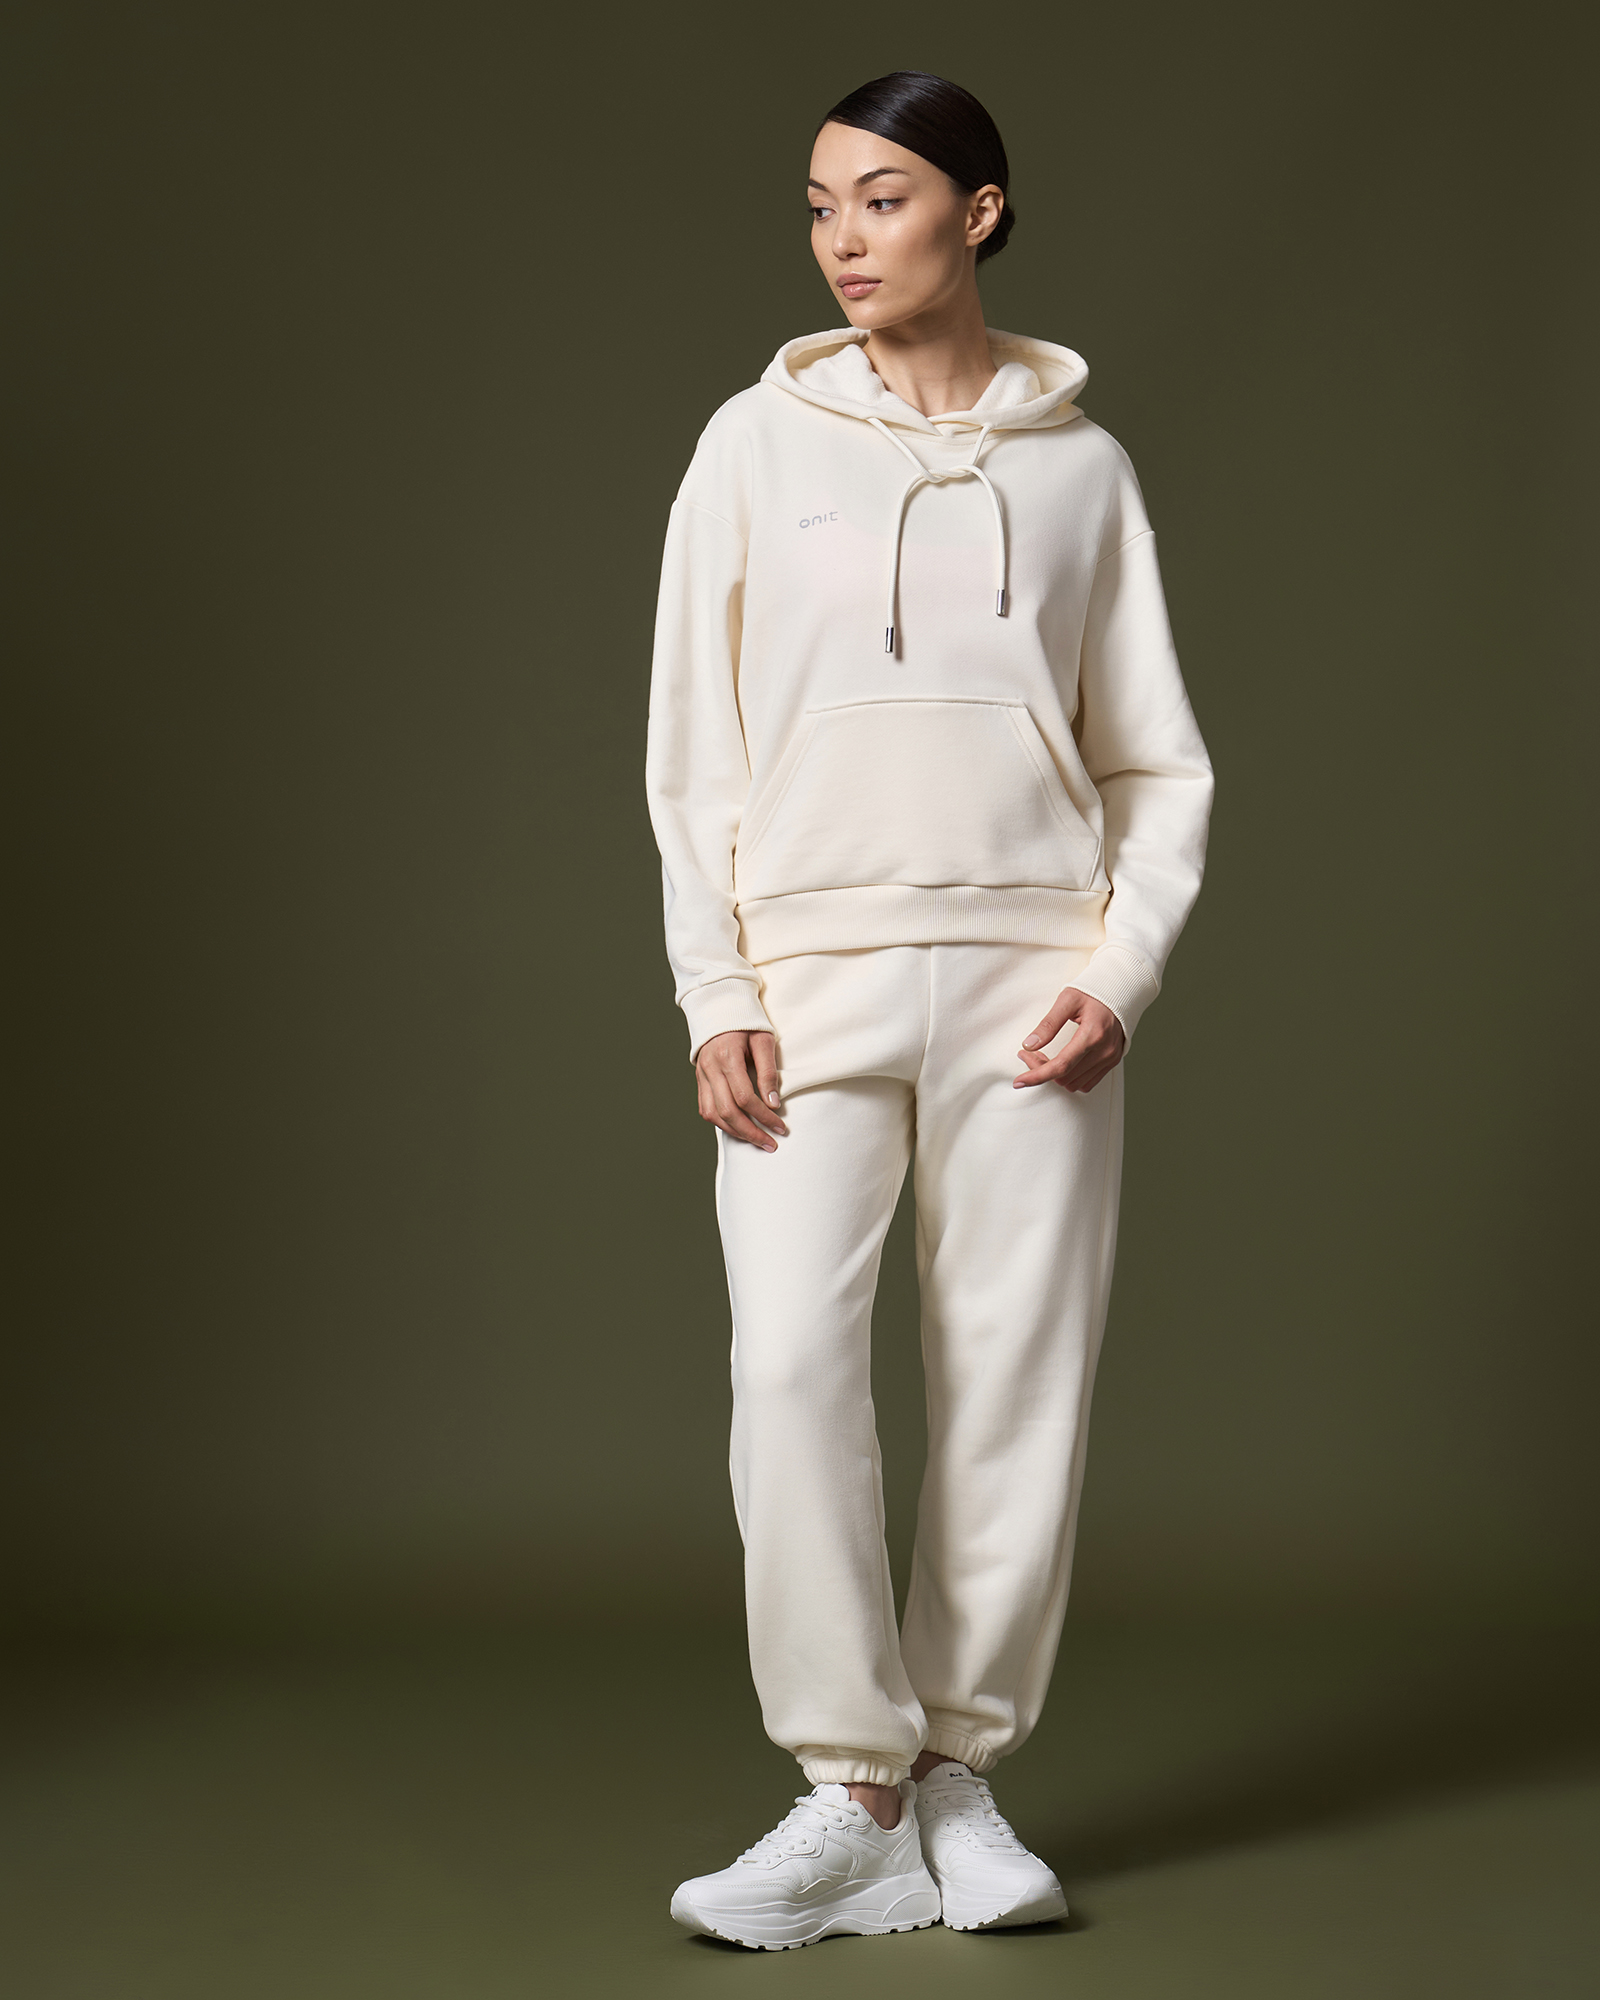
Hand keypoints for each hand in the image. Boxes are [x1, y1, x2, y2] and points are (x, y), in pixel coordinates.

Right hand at [695, 1031, 787, 1150]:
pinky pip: (706, 1109)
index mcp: (727, 1056)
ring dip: (735, 1132)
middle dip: (751, 1132)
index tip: (780, 1126)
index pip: (744, 1097)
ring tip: (756, 1140)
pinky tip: (739, 1128)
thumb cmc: (747, 1023)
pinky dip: (721, 1123)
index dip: (763, 1116)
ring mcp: (702, 1075)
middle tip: (770, 1144)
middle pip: (727, 1111)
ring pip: (713, 1114)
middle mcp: (710, 1068)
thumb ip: (768, 1072)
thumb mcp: (764, 1040)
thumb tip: (773, 1103)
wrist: (720, 1008)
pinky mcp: (700, 1080)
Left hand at [1014, 987, 1125, 1094]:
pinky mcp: (1111, 1062)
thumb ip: (1048, 1024)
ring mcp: (1109, 1058)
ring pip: (1073, 1083)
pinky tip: (1061, 1063)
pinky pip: (1086, 1083)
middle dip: (1041, 1069)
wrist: (1120, 991)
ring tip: (1044, 1056)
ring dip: (1054, 1075)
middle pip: (1064, 1076)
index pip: (1061, 1065)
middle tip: (1029, 1053)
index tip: (1019, 1081)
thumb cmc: (1092, 992)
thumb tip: (1028, 1045)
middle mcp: (1104, 1051)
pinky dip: (1069, 1078)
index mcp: (1092, 1034)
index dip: (1037, 1076)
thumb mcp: (1067, 1000)